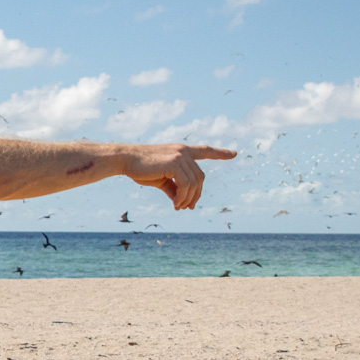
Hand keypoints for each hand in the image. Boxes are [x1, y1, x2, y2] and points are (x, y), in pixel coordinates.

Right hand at [121, 144, 236, 209]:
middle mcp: (183, 151)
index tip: (234, 154)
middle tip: (187, 208)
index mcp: (181, 151)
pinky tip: (175, 204)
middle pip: (200, 178)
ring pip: (194, 183)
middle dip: (196, 195)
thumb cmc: (140, 169)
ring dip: (188, 199)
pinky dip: (182, 197)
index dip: (220, 153)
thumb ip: (173, 188)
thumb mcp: (160, 179)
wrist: (125, 160)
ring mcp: (180, 155)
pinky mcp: (174, 162)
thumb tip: (182, 202)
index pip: (205, 151)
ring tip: (178, 207)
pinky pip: (186, 185)